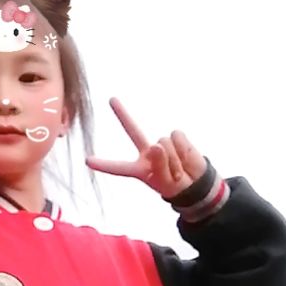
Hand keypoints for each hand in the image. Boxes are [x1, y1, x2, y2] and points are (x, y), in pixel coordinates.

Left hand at [86, 99, 206, 199]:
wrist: (198, 184)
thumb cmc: (178, 187)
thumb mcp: (167, 183)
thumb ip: (160, 166)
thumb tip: (157, 144)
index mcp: (140, 169)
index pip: (118, 167)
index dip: (104, 165)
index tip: (87, 161)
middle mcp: (148, 153)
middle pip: (133, 130)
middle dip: (122, 114)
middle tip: (111, 99)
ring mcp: (162, 144)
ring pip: (164, 144)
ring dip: (174, 160)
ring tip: (179, 170)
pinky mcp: (177, 137)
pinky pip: (177, 138)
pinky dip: (183, 150)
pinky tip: (185, 158)